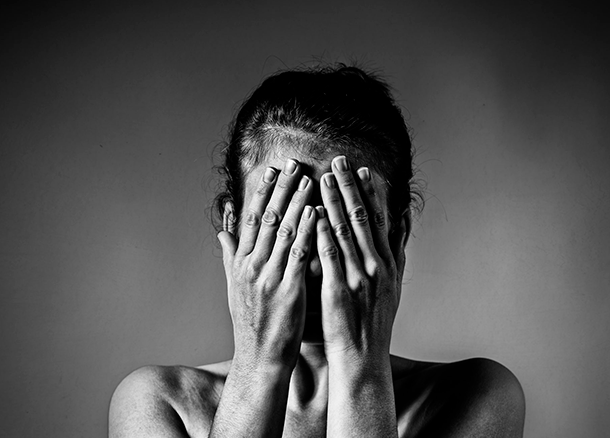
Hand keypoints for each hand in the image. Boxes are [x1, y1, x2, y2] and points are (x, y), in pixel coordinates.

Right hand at [218, 159, 315, 371]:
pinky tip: (317, 213)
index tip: (272, 171)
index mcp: (241, 263)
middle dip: (281, 189)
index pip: (251, 220)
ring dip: (297, 203)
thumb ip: (230, 256)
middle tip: (294, 164)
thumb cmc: (251, 322)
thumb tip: (222, 231)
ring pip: (283, 232)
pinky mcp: (288, 290)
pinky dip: (307, 231)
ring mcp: (268, 277)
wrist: (260, 357)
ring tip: (309, 180)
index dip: (262, 193)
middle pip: (267, 219)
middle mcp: (252, 266)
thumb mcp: (234, 287)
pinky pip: (298, 255)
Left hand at [316, 155, 407, 360]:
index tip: (361, 170)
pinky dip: (321, 231)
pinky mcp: (338, 289)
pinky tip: (312, 213)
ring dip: (333, 202)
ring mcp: (358, 276)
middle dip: (349, 187)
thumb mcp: (396, 283)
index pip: (380, 219)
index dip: (370, 193)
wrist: (364, 356)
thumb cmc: (377, 320)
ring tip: (323, 177)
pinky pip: (328, 254)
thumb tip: (403, 217)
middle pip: (363, 218)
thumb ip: (398, 248)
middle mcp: (377, 265)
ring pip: (344, 230)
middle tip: (339, 161)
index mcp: (389, 263)